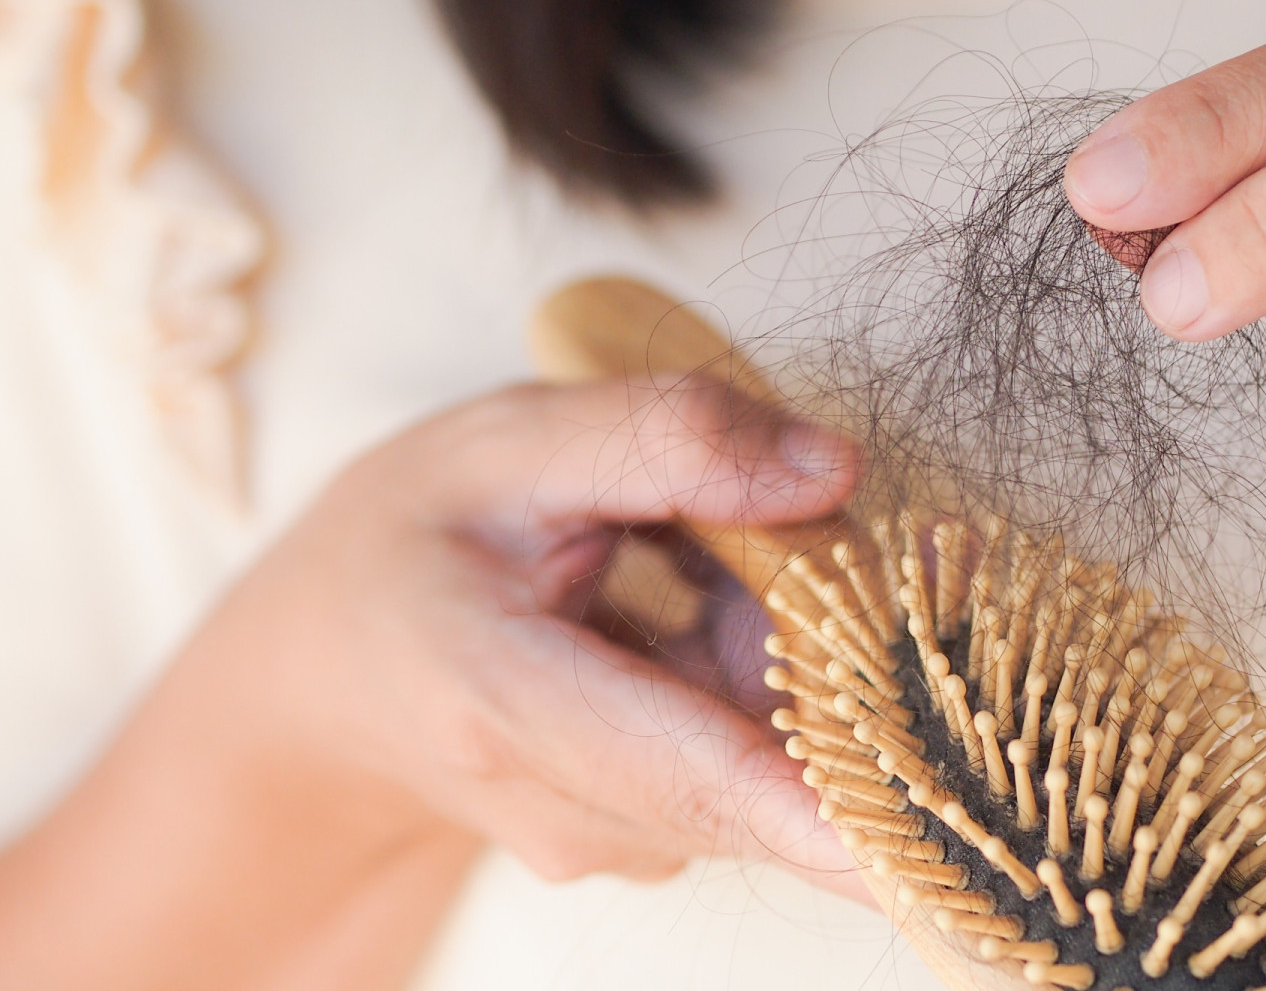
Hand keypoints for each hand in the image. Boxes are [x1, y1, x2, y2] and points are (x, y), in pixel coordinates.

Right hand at [193, 377, 865, 892]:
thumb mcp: (512, 443)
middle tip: (903, 535)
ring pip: (780, 755)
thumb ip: (669, 440)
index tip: (915, 846)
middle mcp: (569, 808)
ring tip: (696, 548)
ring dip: (801, 648)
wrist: (329, 663)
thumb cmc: (411, 539)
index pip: (685, 771)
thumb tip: (833, 472)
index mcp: (503, 702)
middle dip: (853, 650)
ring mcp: (616, 838)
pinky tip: (696, 594)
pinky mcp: (658, 834)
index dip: (816, 809)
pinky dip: (776, 672)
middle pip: (769, 757)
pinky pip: (765, 757)